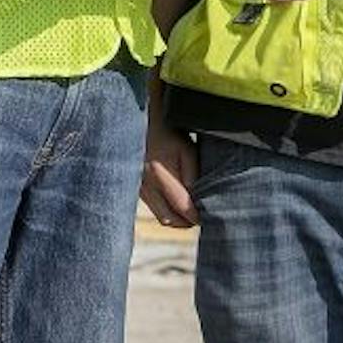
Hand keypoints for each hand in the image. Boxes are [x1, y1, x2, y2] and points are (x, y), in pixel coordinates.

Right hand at [139, 114, 199, 228]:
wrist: (141, 120)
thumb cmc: (167, 132)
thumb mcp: (186, 149)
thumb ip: (192, 176)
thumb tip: (198, 201)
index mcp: (160, 174)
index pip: (182, 207)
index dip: (196, 216)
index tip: (208, 217)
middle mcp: (146, 185)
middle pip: (168, 219)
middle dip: (186, 222)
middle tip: (201, 217)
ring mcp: (138, 188)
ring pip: (159, 215)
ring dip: (176, 218)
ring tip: (190, 211)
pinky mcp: (135, 188)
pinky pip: (153, 207)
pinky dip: (166, 209)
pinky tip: (175, 201)